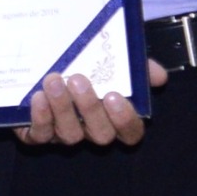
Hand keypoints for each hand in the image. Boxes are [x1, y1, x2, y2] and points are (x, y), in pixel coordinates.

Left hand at [11, 65, 163, 145]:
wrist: (40, 61)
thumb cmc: (83, 65)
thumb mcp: (113, 60)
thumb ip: (138, 67)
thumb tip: (159, 76)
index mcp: (114, 116)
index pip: (130, 132)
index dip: (125, 120)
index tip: (114, 96)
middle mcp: (91, 130)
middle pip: (101, 135)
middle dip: (90, 108)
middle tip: (78, 80)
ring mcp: (64, 135)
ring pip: (69, 135)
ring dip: (62, 107)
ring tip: (53, 80)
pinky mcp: (37, 134)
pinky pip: (40, 135)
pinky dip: (40, 117)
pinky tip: (37, 97)